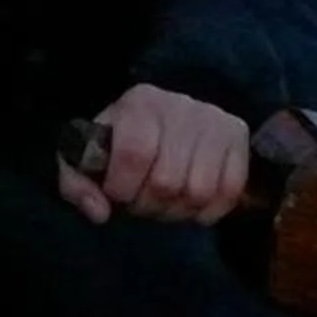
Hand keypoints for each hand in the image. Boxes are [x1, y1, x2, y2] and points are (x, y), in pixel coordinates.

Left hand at [57, 84, 249, 224]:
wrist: (170, 116)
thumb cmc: (124, 139)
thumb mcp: (90, 153)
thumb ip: (77, 183)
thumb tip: (99, 213)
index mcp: (140, 103)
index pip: (134, 153)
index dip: (123, 187)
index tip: (118, 196)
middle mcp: (180, 106)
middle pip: (168, 180)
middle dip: (149, 206)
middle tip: (142, 204)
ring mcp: (215, 121)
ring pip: (200, 191)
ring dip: (178, 212)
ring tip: (165, 205)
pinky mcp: (239, 138)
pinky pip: (230, 192)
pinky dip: (208, 211)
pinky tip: (191, 205)